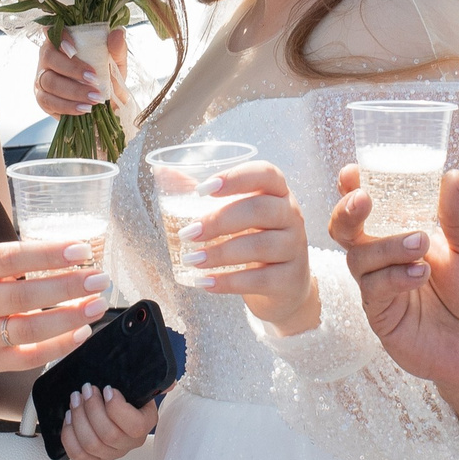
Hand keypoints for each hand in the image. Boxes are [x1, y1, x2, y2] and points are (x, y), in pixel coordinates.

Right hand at [0, 238, 105, 372]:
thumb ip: (4, 262)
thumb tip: (62, 255)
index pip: (11, 258)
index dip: (48, 254)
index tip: (81, 249)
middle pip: (26, 295)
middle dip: (69, 286)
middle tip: (100, 278)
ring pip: (31, 329)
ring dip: (71, 317)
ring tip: (97, 304)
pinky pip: (29, 357)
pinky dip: (59, 346)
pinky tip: (81, 333)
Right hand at [35, 29, 116, 117]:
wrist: (105, 102)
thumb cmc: (106, 76)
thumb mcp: (115, 62)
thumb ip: (116, 49)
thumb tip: (117, 34)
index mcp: (62, 42)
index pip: (54, 33)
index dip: (60, 38)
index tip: (74, 49)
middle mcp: (48, 57)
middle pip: (50, 58)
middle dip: (72, 69)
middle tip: (94, 79)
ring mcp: (42, 78)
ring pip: (49, 82)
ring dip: (73, 91)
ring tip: (94, 98)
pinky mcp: (42, 98)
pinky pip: (48, 102)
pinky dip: (67, 107)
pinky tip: (84, 109)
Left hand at [59, 385, 158, 459]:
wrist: (109, 402)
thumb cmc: (124, 392)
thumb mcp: (138, 384)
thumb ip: (152, 382)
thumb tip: (169, 383)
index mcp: (145, 423)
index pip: (136, 426)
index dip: (116, 408)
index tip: (106, 389)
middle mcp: (131, 443)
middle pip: (109, 435)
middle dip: (92, 409)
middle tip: (85, 389)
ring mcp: (112, 454)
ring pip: (91, 445)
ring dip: (78, 419)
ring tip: (75, 399)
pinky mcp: (94, 459)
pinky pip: (79, 456)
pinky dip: (69, 437)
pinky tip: (68, 418)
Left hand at [182, 160, 315, 333]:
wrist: (285, 287)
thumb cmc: (255, 241)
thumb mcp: (237, 215)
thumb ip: (206, 195)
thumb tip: (164, 172)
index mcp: (278, 193)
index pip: (266, 173)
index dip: (235, 178)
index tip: (202, 190)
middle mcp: (291, 216)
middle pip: (259, 209)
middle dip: (218, 220)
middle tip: (187, 233)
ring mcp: (294, 248)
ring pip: (260, 246)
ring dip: (220, 253)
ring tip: (192, 260)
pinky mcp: (290, 279)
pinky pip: (259, 279)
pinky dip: (228, 282)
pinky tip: (206, 282)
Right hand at [332, 165, 458, 389]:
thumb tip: (452, 175)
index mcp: (403, 233)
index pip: (370, 207)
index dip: (354, 188)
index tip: (353, 172)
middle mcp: (384, 258)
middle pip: (345, 230)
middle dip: (347, 211)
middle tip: (364, 200)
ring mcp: (379, 286)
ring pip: (358, 258)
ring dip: (387, 245)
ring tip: (421, 243)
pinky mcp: (380, 315)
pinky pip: (373, 290)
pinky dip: (394, 277)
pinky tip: (420, 275)